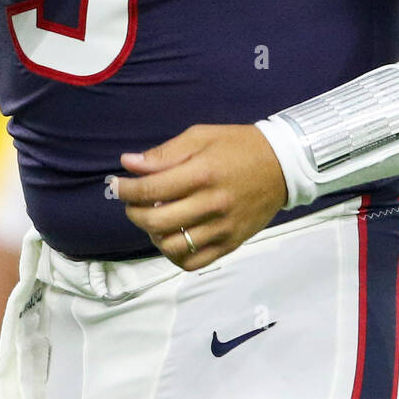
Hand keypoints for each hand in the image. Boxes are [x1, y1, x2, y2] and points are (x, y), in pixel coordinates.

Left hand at [114, 124, 288, 269]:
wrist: (283, 165)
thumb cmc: (238, 146)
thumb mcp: (202, 136)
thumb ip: (165, 153)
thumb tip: (129, 163)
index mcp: (202, 173)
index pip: (151, 189)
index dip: (125, 189)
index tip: (115, 185)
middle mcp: (211, 204)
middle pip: (156, 221)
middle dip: (134, 213)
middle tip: (133, 203)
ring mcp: (222, 227)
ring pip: (172, 246)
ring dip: (153, 235)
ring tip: (154, 219)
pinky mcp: (231, 243)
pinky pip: (193, 262)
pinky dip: (175, 254)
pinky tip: (172, 237)